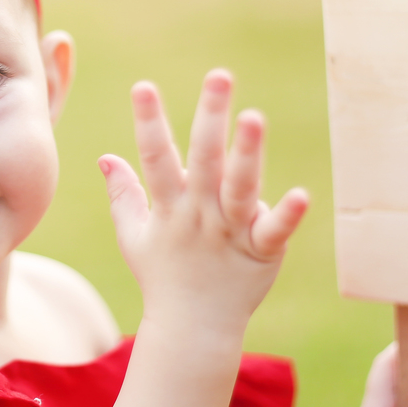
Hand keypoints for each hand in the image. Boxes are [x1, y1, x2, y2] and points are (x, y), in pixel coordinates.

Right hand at [98, 69, 308, 337]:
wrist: (193, 330)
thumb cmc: (163, 278)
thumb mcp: (134, 236)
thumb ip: (123, 194)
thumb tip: (106, 156)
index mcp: (169, 208)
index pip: (155, 158)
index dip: (148, 121)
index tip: (142, 85)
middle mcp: (199, 215)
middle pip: (204, 161)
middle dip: (210, 117)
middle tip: (220, 76)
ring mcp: (230, 233)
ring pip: (239, 189)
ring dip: (247, 154)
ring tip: (254, 117)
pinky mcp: (260, 252)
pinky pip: (274, 232)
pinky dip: (286, 215)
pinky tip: (301, 195)